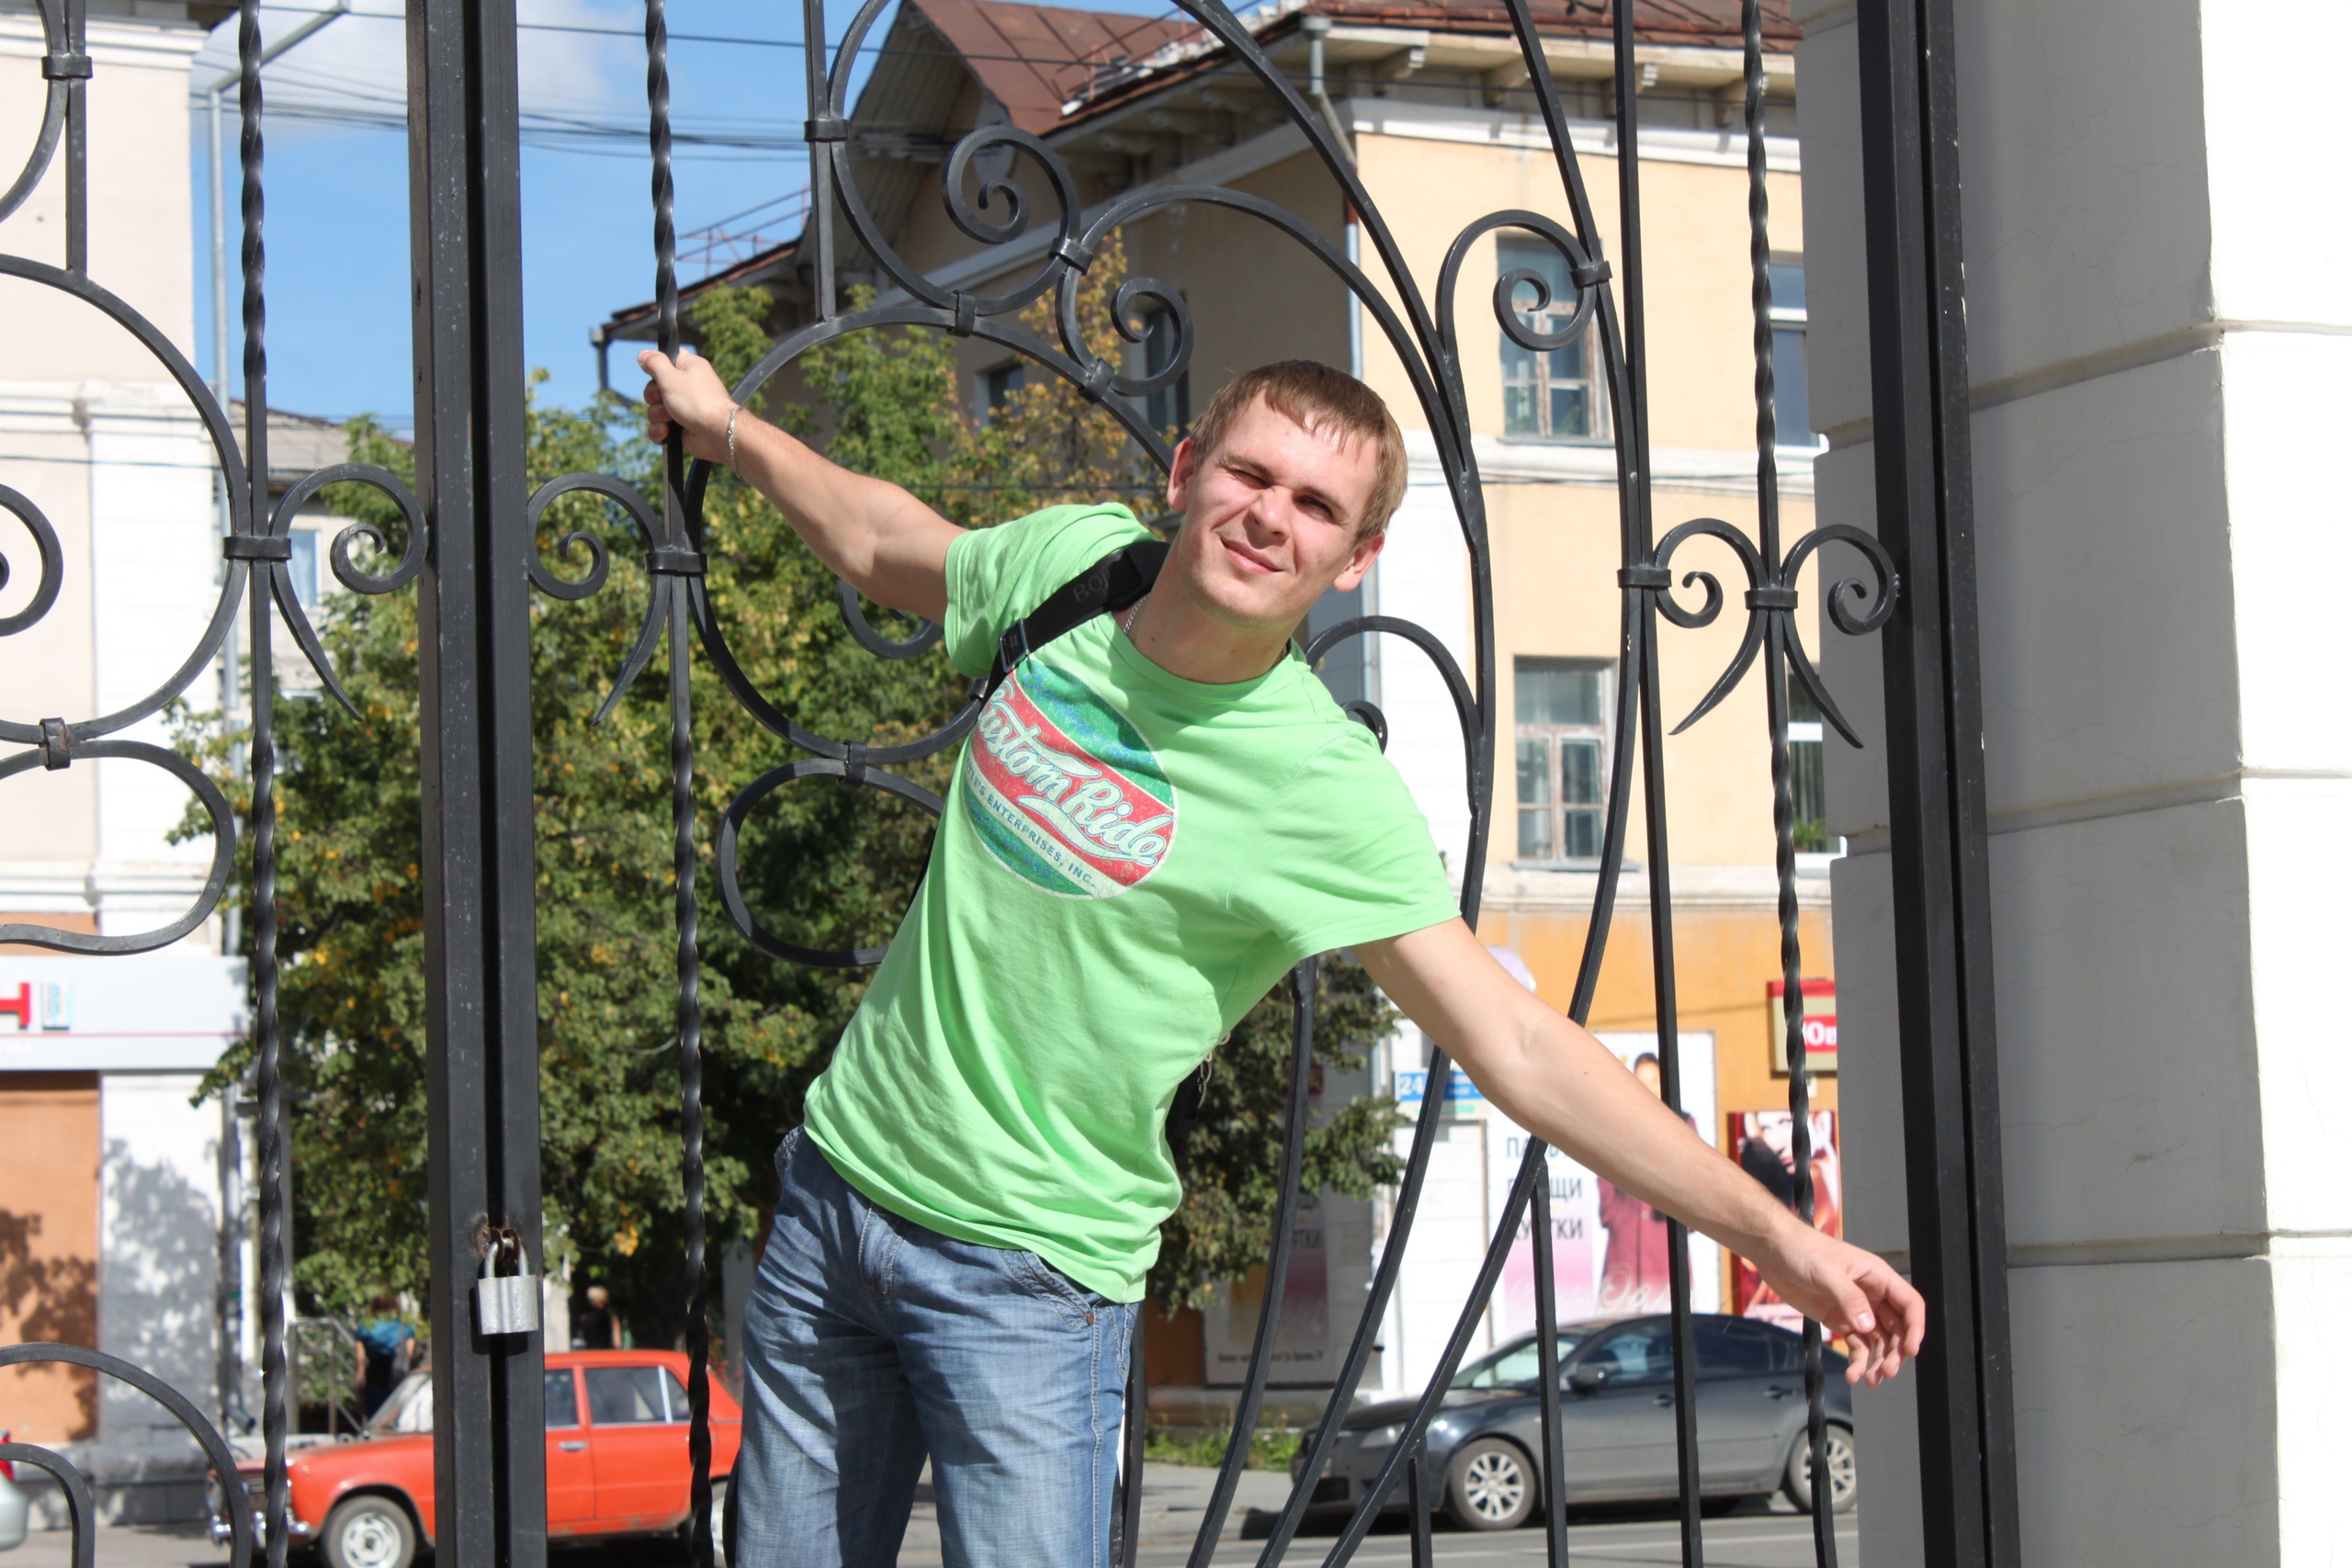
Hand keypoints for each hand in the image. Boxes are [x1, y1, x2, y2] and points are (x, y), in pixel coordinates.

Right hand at [639, 348, 736, 464]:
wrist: (717, 433)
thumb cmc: (697, 401)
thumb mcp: (671, 376)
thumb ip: (655, 363)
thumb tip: (644, 354)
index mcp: (689, 368)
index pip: (667, 359)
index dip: (657, 366)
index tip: (656, 374)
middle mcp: (687, 386)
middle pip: (655, 387)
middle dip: (654, 397)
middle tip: (664, 399)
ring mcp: (684, 408)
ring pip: (655, 409)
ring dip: (657, 415)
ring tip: (670, 418)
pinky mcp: (681, 428)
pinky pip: (660, 428)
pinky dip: (660, 431)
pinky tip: (667, 432)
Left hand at [1752, 1217, 1925, 1386]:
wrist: (1774, 1251)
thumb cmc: (1803, 1249)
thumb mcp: (1827, 1272)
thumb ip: (1849, 1298)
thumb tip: (1868, 1326)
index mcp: (1878, 1276)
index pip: (1909, 1304)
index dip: (1915, 1328)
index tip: (1911, 1351)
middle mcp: (1872, 1295)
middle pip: (1897, 1328)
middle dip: (1895, 1352)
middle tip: (1887, 1371)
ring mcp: (1856, 1310)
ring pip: (1878, 1341)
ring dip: (1878, 1361)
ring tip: (1870, 1379)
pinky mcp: (1839, 1321)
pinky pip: (1856, 1345)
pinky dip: (1858, 1361)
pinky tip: (1852, 1375)